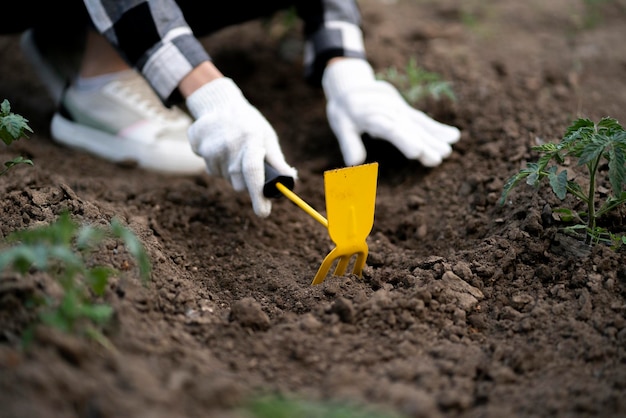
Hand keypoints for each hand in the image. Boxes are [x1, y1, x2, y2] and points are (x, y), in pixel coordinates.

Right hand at [186, 78, 296, 216]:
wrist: (220, 103)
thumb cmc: (250, 124)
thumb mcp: (266, 137)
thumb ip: (277, 161)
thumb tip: (290, 180)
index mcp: (250, 140)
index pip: (253, 172)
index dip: (258, 195)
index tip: (263, 213)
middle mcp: (229, 144)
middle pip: (238, 182)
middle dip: (246, 182)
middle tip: (248, 163)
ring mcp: (210, 145)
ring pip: (223, 176)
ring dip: (230, 171)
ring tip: (233, 150)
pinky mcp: (197, 145)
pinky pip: (211, 168)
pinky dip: (217, 163)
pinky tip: (219, 147)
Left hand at [322, 58, 459, 166]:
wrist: (352, 85)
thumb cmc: (344, 110)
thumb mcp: (341, 124)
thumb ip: (349, 142)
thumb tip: (354, 163)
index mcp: (371, 114)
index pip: (390, 128)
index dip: (403, 139)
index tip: (417, 151)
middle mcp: (390, 110)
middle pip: (409, 128)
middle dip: (424, 143)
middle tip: (439, 157)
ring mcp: (400, 110)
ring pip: (419, 124)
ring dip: (434, 138)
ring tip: (448, 151)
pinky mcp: (406, 111)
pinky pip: (423, 120)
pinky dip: (437, 129)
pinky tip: (454, 136)